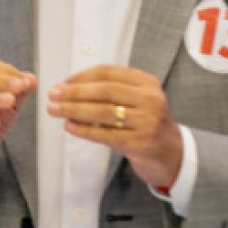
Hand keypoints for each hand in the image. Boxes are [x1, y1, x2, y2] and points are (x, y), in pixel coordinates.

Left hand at [46, 65, 182, 190]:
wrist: (174, 155)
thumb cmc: (148, 125)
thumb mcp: (138, 101)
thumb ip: (113, 92)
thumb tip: (71, 88)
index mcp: (147, 83)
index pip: (108, 73)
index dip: (82, 77)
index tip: (63, 83)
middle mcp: (149, 99)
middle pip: (105, 90)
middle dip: (74, 92)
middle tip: (53, 95)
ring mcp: (147, 121)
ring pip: (103, 112)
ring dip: (74, 110)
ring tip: (56, 110)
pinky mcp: (141, 143)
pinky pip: (106, 135)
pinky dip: (85, 130)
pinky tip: (70, 127)